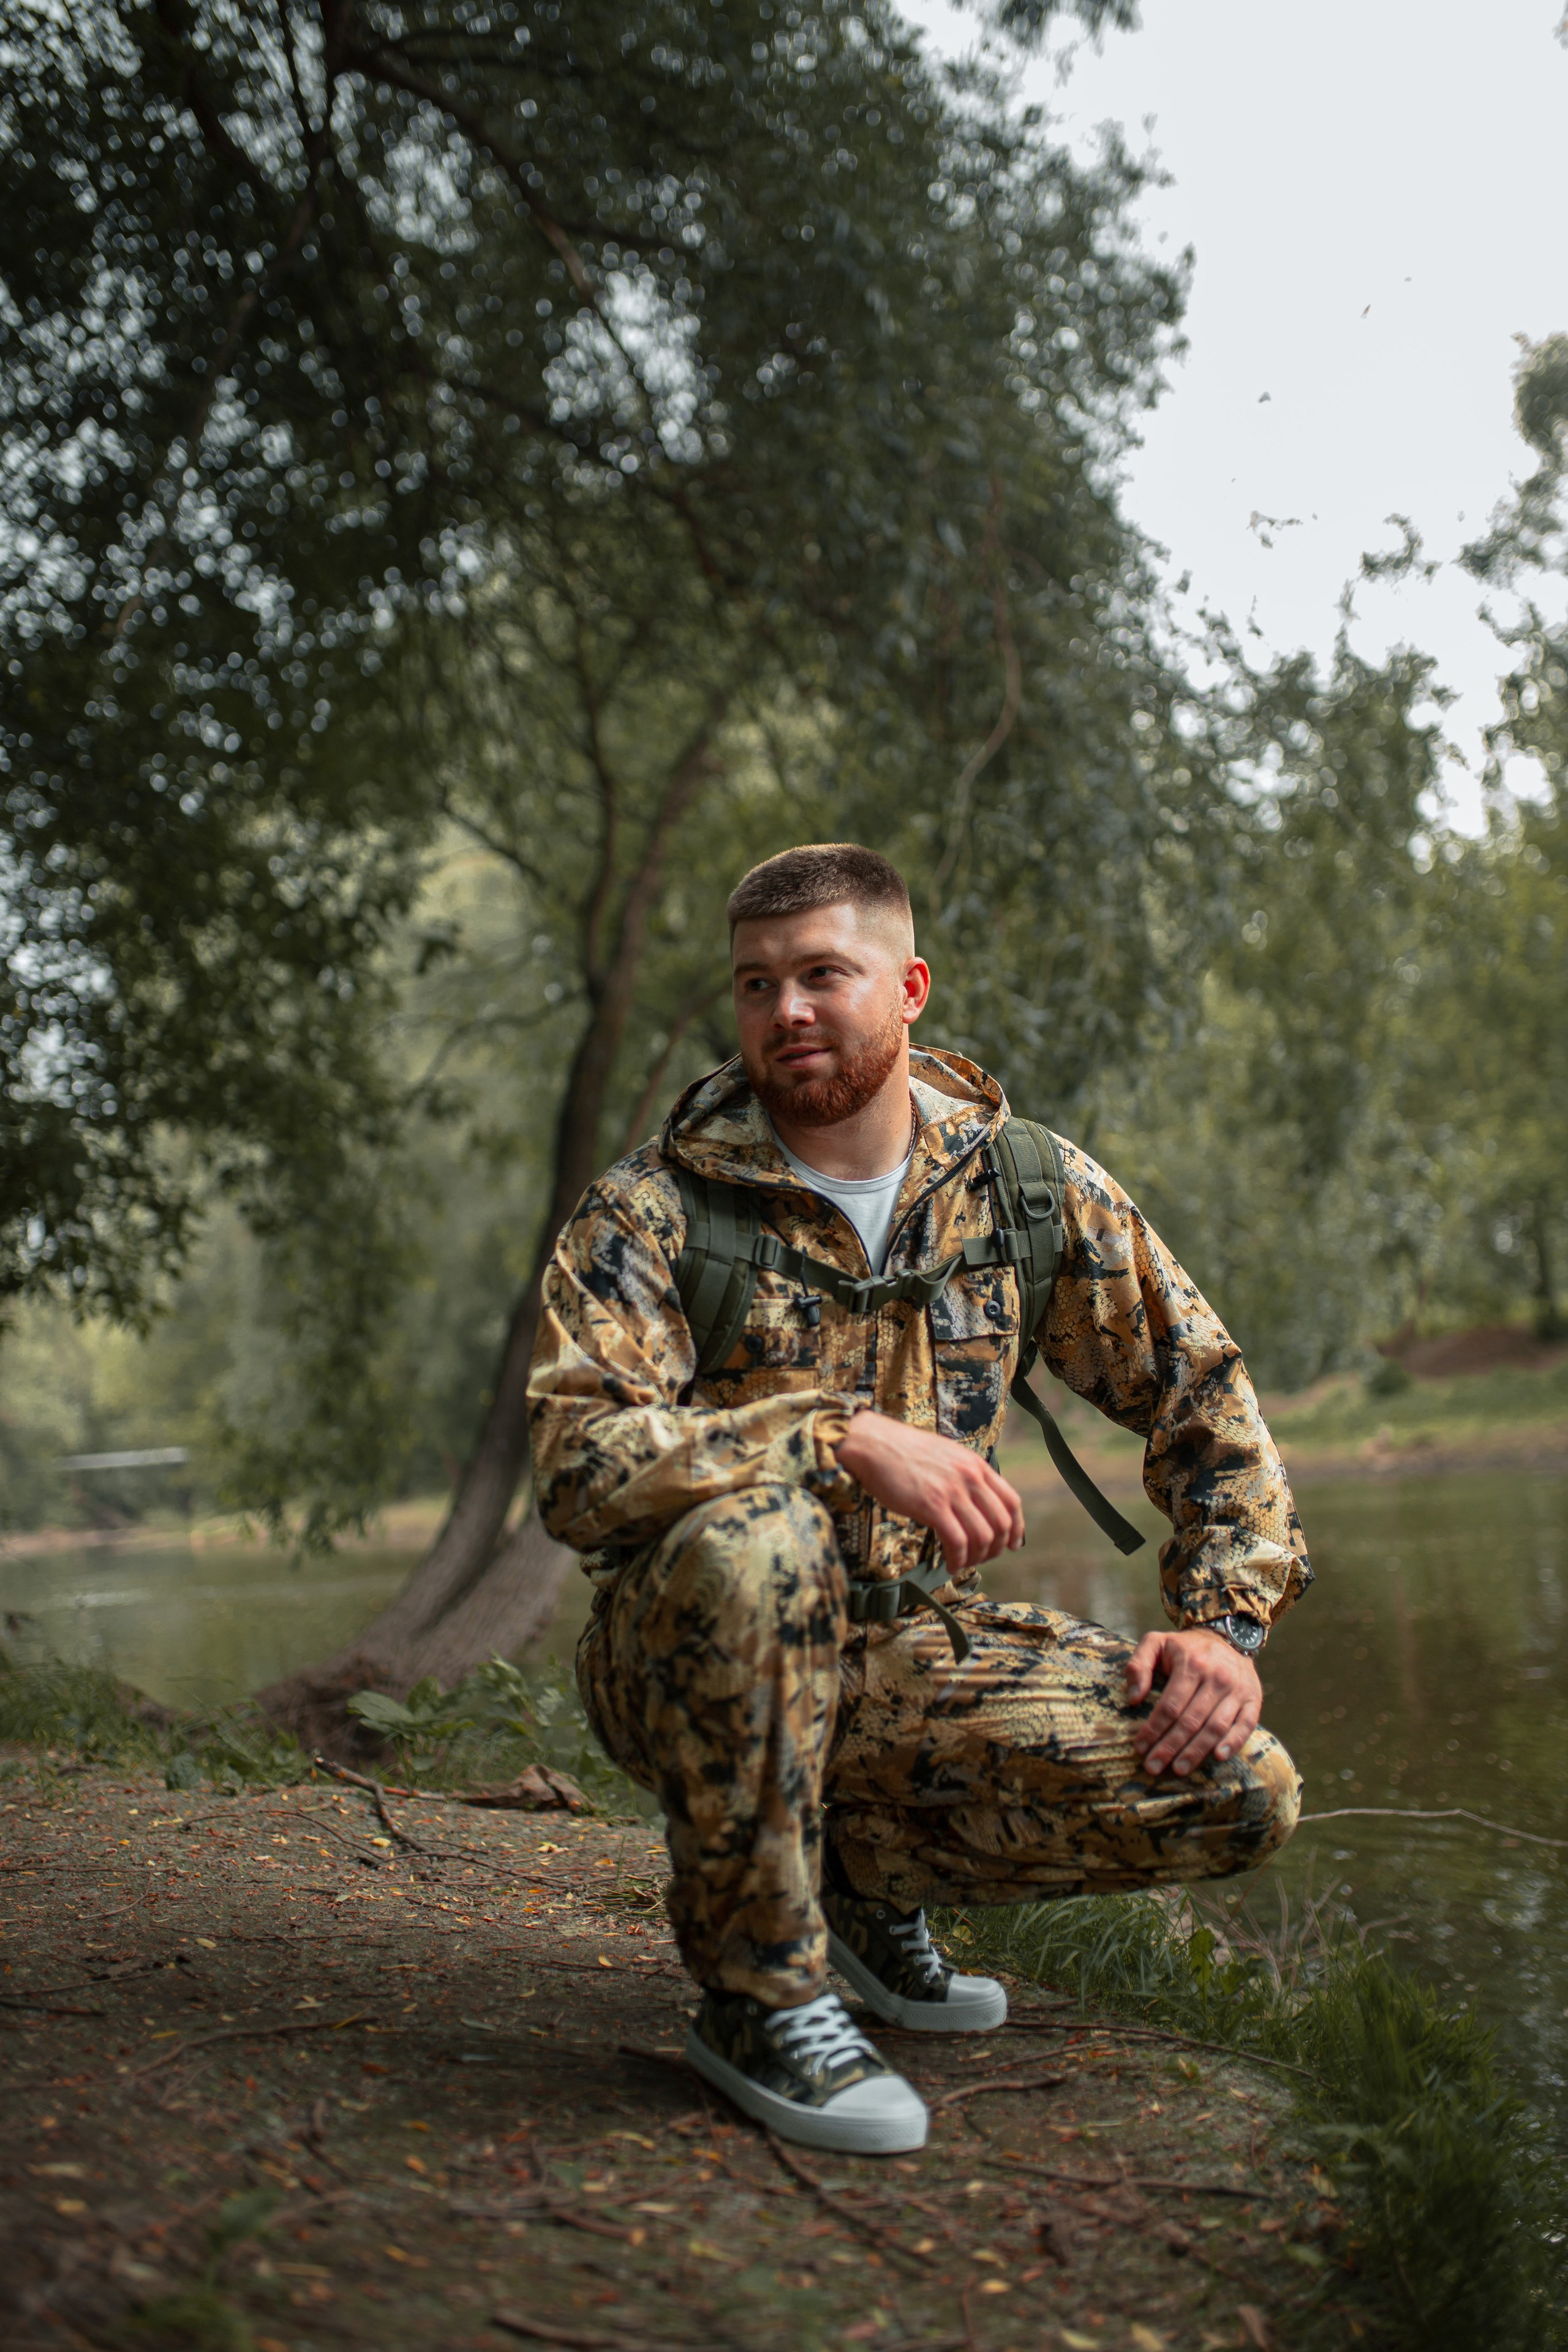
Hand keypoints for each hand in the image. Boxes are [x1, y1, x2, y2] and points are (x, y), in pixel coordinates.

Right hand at [835, 1410, 1024, 1572]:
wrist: (874, 1444)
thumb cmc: (904, 1452)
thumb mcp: (946, 1456)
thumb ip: (965, 1476)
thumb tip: (975, 1503)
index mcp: (976, 1465)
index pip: (1011, 1502)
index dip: (1016, 1528)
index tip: (1012, 1544)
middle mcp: (970, 1477)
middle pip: (1001, 1523)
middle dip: (996, 1548)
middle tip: (982, 1558)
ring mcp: (953, 1491)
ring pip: (982, 1536)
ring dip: (976, 1557)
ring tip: (962, 1563)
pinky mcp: (932, 1506)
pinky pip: (957, 1542)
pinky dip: (958, 1559)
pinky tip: (949, 1564)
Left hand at [1125, 1628, 1262, 1778]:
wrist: (1228, 1637)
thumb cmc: (1186, 1647)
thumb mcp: (1156, 1643)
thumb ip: (1138, 1665)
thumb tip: (1133, 1698)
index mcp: (1191, 1664)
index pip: (1170, 1705)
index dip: (1153, 1729)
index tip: (1140, 1748)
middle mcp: (1217, 1677)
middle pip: (1191, 1720)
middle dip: (1169, 1747)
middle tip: (1153, 1767)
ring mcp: (1237, 1690)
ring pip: (1215, 1726)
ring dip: (1196, 1751)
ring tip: (1178, 1769)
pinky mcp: (1253, 1699)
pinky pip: (1245, 1725)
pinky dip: (1233, 1742)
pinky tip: (1218, 1756)